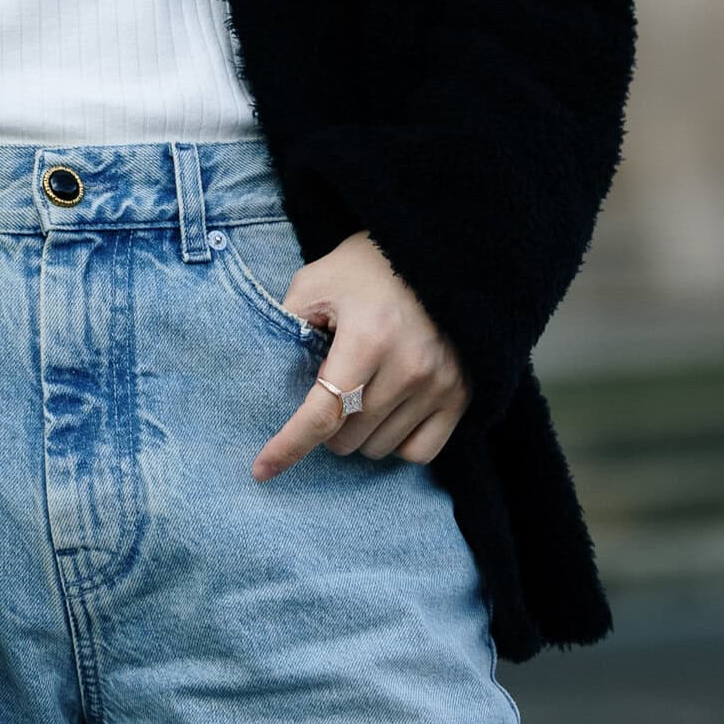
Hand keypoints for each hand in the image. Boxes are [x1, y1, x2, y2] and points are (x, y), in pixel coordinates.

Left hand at [250, 230, 471, 480]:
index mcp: (368, 337)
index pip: (323, 413)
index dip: (289, 446)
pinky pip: (420, 452)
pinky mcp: (462, 395)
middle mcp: (410, 366)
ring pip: (380, 448)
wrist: (433, 252)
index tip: (261, 471)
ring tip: (360, 390)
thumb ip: (288, 326)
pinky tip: (387, 413)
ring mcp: (440, 384)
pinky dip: (396, 443)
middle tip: (327, 387)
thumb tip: (268, 378)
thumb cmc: (366, 267)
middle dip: (326, 425)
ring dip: (359, 434)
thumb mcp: (314, 282)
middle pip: (348, 437)